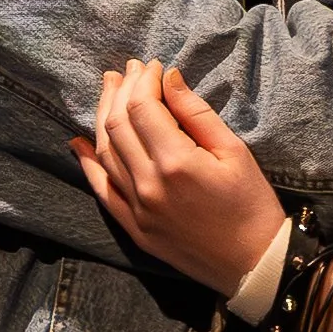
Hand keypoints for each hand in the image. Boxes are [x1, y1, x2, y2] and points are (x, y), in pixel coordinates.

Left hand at [72, 62, 286, 294]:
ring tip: (108, 91)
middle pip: (117, 125)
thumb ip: (196, 113)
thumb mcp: (234, 151)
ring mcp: (137, 209)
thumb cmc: (252, 205)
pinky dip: (88, 164)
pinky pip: (102, 191)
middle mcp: (148, 185)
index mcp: (176, 162)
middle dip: (120, 91)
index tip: (153, 66)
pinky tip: (78, 143)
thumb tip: (169, 78)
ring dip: (102, 117)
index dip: (143, 80)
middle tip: (126, 71)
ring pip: (105, 153)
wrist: (254, 265)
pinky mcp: (134, 229)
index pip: (143, 107)